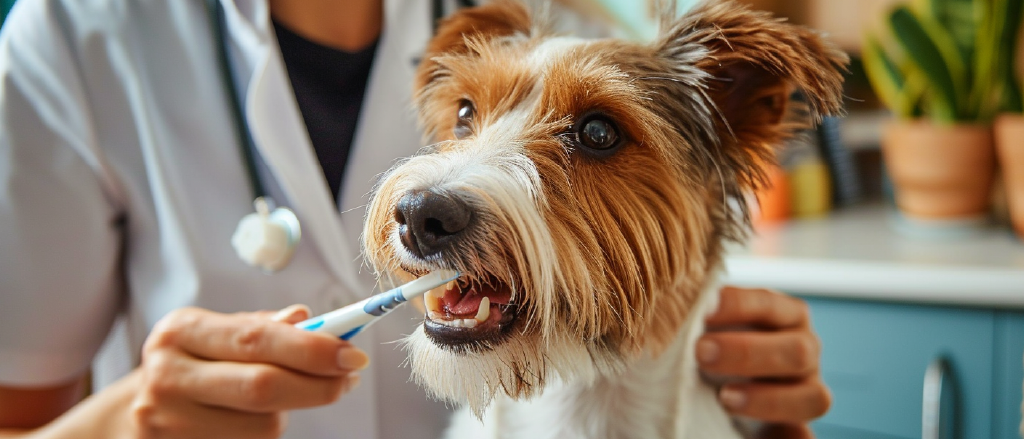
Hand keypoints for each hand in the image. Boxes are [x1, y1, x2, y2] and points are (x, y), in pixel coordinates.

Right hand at [127, 305, 367, 438]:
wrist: (134, 415)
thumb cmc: (195, 365)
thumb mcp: (218, 336)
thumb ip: (263, 329)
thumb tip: (305, 318)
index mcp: (181, 331)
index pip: (257, 340)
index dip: (312, 349)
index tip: (353, 355)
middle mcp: (167, 375)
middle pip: (263, 387)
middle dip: (319, 385)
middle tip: (350, 379)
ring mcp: (165, 422)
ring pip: (262, 426)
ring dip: (288, 413)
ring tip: (282, 397)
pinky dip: (265, 433)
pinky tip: (254, 419)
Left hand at [697, 287, 830, 438]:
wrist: (729, 387)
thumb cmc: (716, 341)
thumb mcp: (715, 324)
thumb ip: (707, 316)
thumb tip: (687, 304)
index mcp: (786, 315)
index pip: (769, 305)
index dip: (738, 305)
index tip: (703, 310)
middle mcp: (805, 350)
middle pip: (797, 351)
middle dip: (747, 352)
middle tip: (701, 352)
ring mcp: (809, 389)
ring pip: (813, 398)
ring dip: (767, 399)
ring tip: (725, 398)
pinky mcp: (799, 426)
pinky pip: (805, 436)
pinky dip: (793, 437)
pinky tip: (765, 435)